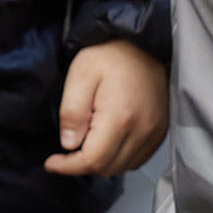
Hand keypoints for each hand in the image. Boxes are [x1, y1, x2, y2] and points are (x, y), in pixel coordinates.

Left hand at [45, 39, 167, 176]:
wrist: (145, 44)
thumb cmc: (112, 55)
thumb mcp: (80, 74)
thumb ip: (72, 112)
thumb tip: (69, 144)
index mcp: (120, 117)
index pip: (92, 160)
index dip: (68, 167)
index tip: (52, 162)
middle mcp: (142, 130)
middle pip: (107, 168)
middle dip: (83, 164)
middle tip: (69, 147)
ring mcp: (154, 133)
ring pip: (122, 167)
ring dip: (101, 161)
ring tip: (89, 140)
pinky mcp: (160, 132)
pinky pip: (137, 160)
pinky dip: (119, 158)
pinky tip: (108, 140)